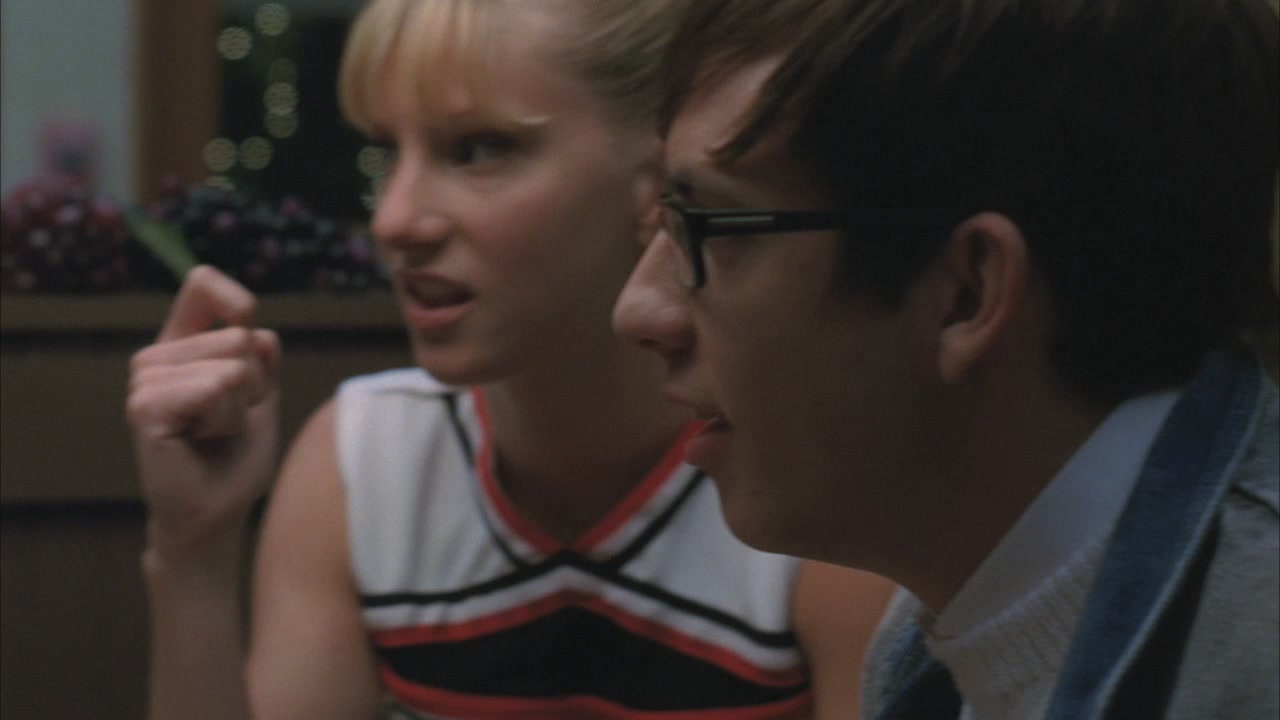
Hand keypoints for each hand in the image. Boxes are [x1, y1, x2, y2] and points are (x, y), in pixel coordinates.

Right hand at [127, 266, 281, 563]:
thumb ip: (260, 358)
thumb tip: (257, 331)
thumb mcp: (260, 397)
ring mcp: (145, 379)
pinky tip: (200, 440)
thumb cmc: (237, 458)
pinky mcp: (145, 406)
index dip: (236, 301)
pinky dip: (226, 420)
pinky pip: (214, 388)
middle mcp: (157, 356)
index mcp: (182, 345)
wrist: (217, 512)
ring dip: (240, 409)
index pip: (202, 284)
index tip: (251, 342)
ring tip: (214, 434)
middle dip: (255, 387)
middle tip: (228, 423)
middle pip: (240, 336)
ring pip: (233, 367)